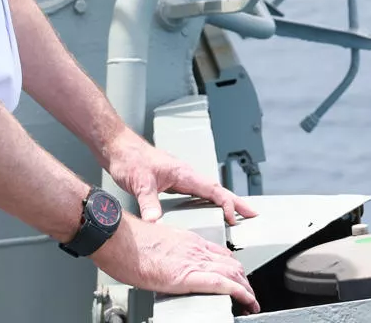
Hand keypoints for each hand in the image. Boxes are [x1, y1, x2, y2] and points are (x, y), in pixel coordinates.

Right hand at [93, 214, 258, 312]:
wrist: (117, 238)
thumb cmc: (129, 242)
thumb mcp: (158, 243)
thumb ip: (172, 254)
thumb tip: (170, 267)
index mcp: (189, 241)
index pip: (221, 255)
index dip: (234, 269)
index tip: (239, 278)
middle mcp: (195, 249)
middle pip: (230, 265)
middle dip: (243, 281)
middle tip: (250, 294)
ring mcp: (192, 261)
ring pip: (231, 274)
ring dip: (245, 289)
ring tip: (252, 301)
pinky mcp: (185, 276)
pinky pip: (219, 283)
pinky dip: (237, 291)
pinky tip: (245, 299)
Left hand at [105, 133, 258, 225]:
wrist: (118, 148)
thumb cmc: (130, 159)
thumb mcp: (140, 183)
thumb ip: (149, 203)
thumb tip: (156, 222)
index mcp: (184, 173)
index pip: (213, 190)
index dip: (226, 204)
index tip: (234, 218)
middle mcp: (185, 174)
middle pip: (217, 189)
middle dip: (235, 202)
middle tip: (252, 213)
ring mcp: (180, 177)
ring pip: (208, 190)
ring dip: (223, 201)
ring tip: (235, 214)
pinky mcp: (172, 181)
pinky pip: (197, 192)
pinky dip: (208, 200)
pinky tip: (206, 208)